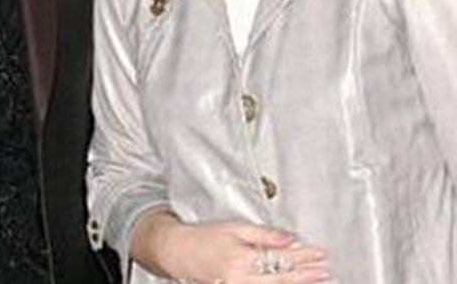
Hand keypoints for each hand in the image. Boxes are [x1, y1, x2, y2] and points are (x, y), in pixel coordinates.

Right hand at [131, 211, 329, 283]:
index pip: (279, 258)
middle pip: (282, 278)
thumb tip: (290, 238)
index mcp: (241, 258)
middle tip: (325, 268)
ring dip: (298, 283)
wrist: (180, 253)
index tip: (319, 253)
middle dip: (306, 274)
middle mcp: (241, 279)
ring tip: (318, 278)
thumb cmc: (205, 237)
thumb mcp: (234, 227)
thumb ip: (263, 234)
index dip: (302, 257)